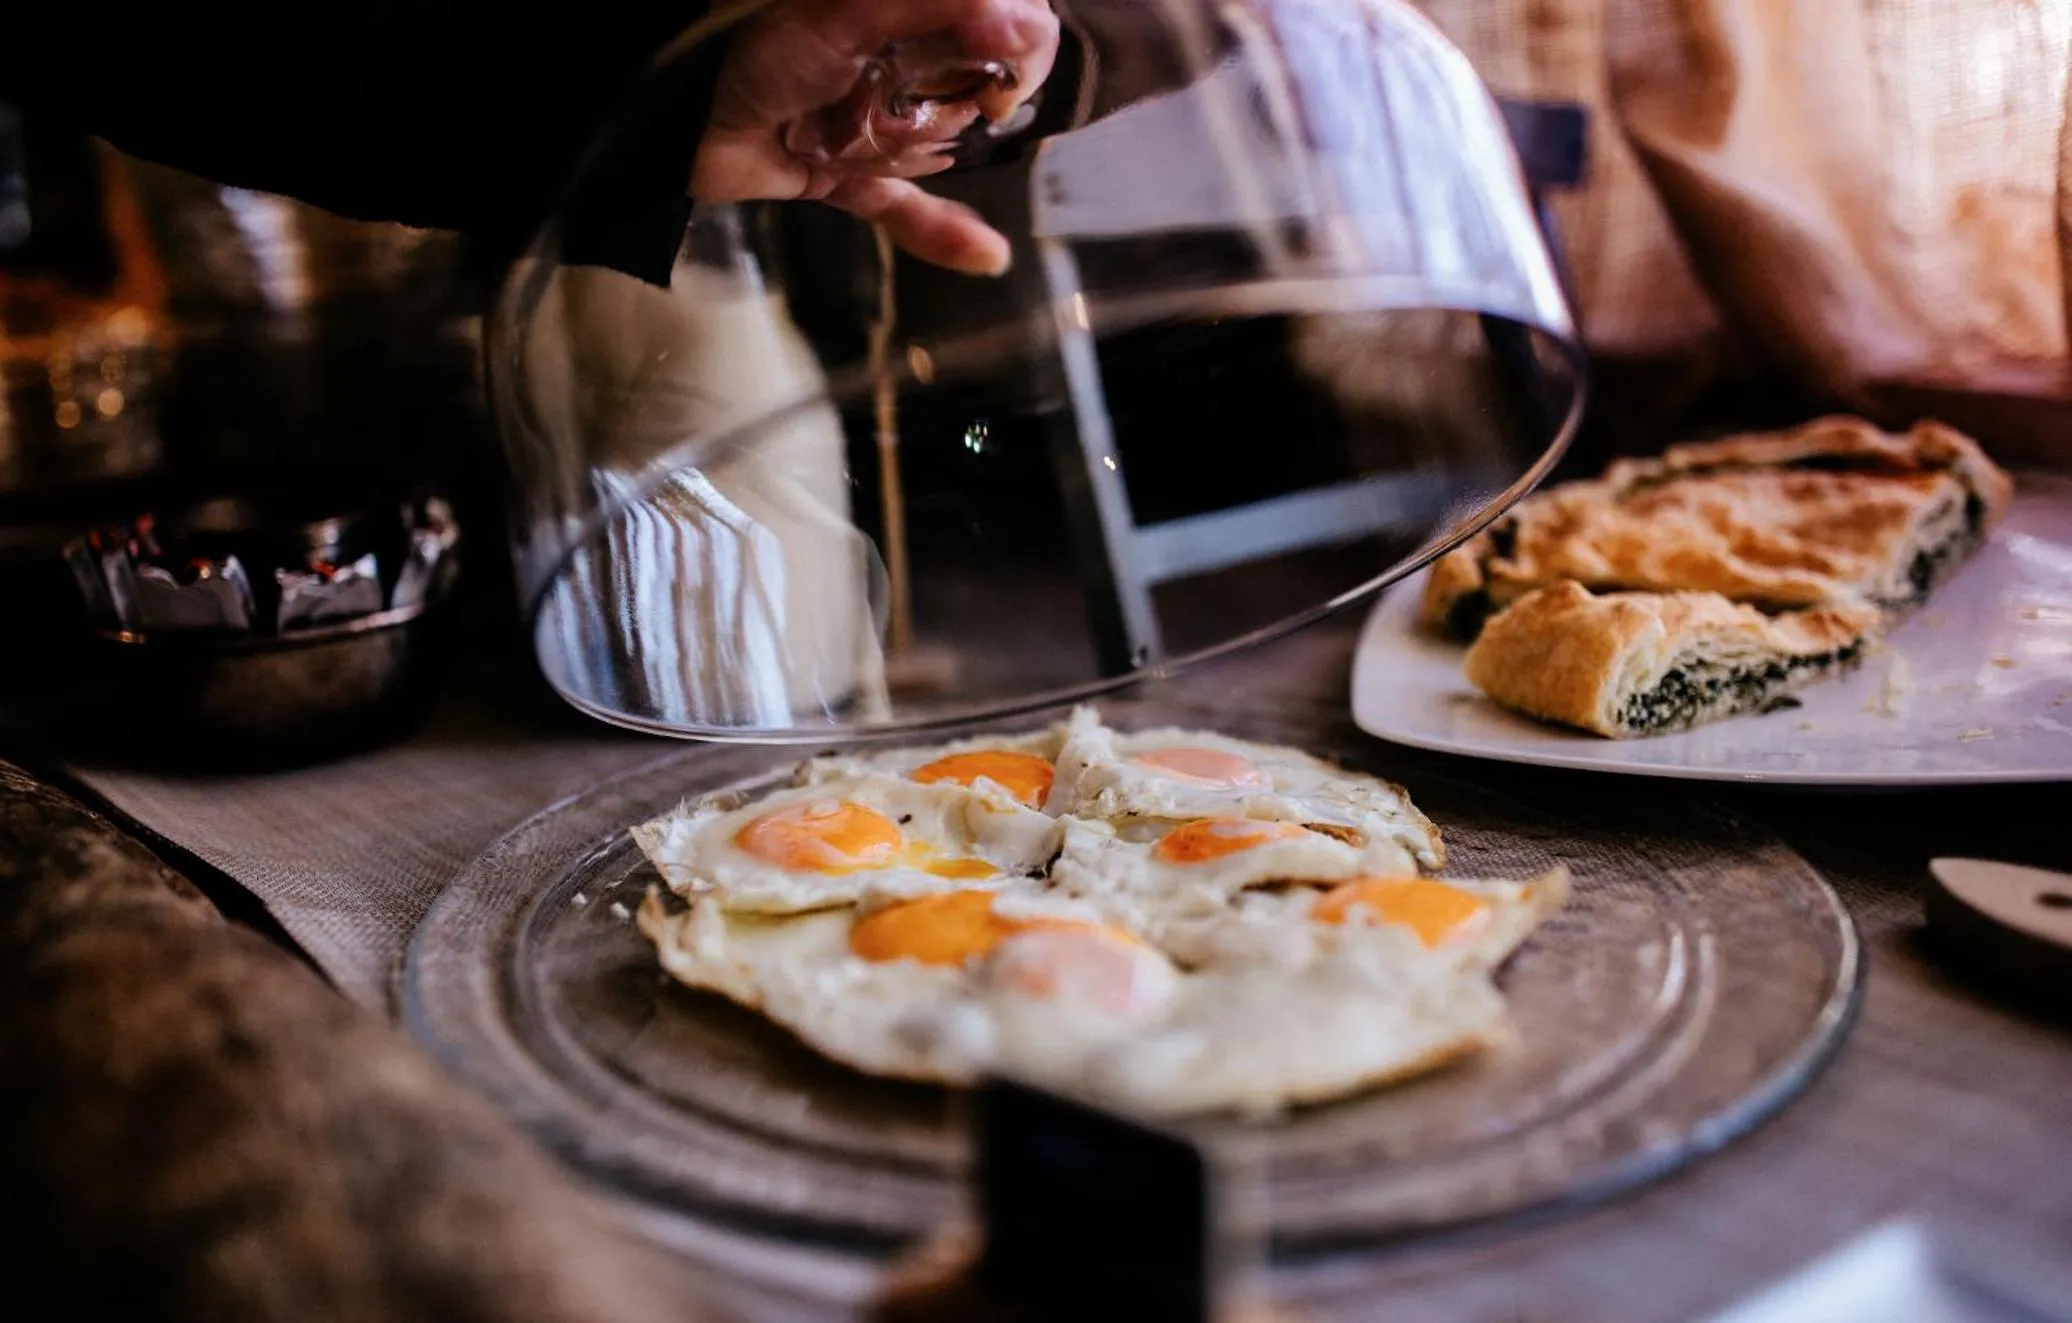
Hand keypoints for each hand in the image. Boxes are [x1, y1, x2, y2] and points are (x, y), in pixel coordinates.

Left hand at [690, 0, 1058, 275]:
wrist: (677, 120)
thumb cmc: (757, 49)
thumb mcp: (851, 11)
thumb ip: (939, 4)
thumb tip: (1023, 29)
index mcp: (906, 13)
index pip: (999, 21)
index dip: (1019, 44)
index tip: (1007, 70)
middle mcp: (896, 59)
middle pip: (976, 85)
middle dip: (978, 100)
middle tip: (962, 108)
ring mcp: (873, 119)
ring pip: (943, 145)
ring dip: (945, 152)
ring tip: (902, 143)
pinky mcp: (847, 174)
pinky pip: (905, 209)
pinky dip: (940, 232)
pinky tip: (985, 254)